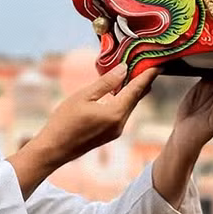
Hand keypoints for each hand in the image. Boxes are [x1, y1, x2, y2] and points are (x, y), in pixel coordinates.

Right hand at [7, 63, 156, 197]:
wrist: (54, 149)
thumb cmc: (64, 121)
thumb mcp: (83, 96)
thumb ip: (105, 83)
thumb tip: (123, 68)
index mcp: (115, 113)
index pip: (136, 90)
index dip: (147, 76)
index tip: (158, 64)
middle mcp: (120, 123)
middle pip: (136, 98)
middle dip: (142, 82)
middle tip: (147, 64)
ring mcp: (116, 131)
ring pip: (129, 106)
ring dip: (132, 91)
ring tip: (135, 74)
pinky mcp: (111, 134)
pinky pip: (122, 113)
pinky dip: (124, 101)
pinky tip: (120, 91)